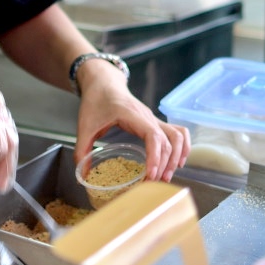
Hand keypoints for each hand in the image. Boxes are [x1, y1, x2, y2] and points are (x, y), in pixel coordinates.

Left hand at [75, 59, 189, 181]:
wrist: (103, 82)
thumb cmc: (95, 101)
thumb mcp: (84, 126)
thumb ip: (82, 150)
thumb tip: (83, 175)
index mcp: (132, 115)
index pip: (152, 136)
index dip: (155, 157)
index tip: (150, 175)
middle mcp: (147, 116)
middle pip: (167, 140)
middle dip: (165, 163)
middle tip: (155, 182)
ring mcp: (153, 118)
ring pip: (177, 135)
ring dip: (176, 156)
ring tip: (167, 175)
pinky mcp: (154, 122)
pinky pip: (177, 132)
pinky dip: (182, 147)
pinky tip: (178, 161)